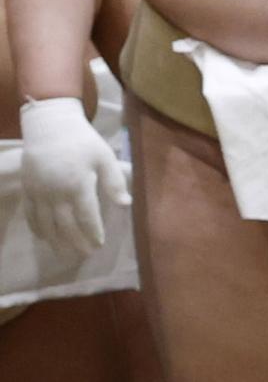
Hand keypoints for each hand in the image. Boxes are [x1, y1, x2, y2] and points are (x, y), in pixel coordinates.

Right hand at [15, 99, 123, 259]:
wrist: (49, 127)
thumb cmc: (82, 141)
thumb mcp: (104, 157)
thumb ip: (114, 181)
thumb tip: (126, 204)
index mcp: (78, 185)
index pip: (86, 217)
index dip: (92, 233)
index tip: (98, 245)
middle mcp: (56, 192)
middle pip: (65, 225)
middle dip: (76, 242)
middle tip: (85, 255)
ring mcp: (39, 192)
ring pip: (46, 223)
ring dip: (55, 241)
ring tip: (64, 254)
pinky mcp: (28, 189)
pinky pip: (30, 214)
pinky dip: (36, 228)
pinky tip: (44, 237)